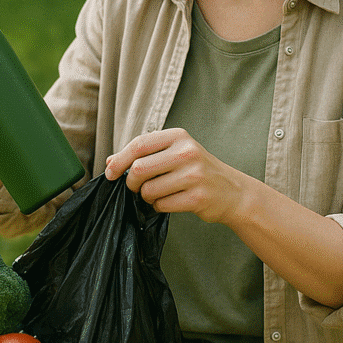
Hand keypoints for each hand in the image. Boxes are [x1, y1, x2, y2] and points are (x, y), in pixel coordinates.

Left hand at [104, 128, 248, 224]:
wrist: (232, 191)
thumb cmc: (197, 170)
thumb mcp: (174, 153)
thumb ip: (144, 154)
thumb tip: (109, 162)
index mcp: (179, 137)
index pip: (139, 144)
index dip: (119, 160)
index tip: (110, 173)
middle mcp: (187, 152)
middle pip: (139, 169)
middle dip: (131, 182)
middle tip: (135, 187)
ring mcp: (194, 175)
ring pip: (148, 190)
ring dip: (146, 197)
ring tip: (158, 194)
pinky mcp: (197, 198)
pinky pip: (161, 205)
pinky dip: (159, 206)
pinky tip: (170, 201)